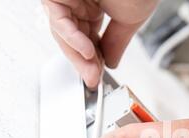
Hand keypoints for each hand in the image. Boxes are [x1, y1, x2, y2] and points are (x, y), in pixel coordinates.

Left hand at [43, 0, 157, 87]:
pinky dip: (72, 38)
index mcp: (92, 5)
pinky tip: (87, 52)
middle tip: (93, 79)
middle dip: (84, 62)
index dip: (92, 60)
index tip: (98, 77)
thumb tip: (111, 62)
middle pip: (71, 38)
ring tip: (92, 70)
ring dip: (78, 55)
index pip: (86, 38)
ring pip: (62, 32)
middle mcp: (77, 0)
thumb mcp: (129, 20)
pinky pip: (58, 19)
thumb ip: (116, 43)